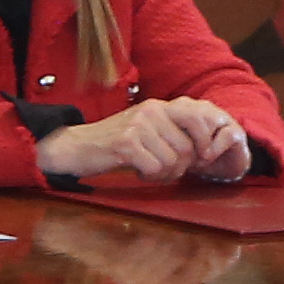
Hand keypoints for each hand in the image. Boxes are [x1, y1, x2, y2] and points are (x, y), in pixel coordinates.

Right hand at [44, 95, 250, 187]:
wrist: (77, 146)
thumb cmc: (115, 143)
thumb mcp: (146, 129)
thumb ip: (172, 133)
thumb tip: (205, 149)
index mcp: (159, 106)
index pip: (197, 118)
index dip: (206, 141)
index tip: (204, 158)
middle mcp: (151, 111)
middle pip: (187, 148)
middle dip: (179, 167)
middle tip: (161, 170)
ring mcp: (139, 126)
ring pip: (172, 162)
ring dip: (162, 174)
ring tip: (146, 169)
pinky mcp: (127, 143)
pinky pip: (155, 168)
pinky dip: (148, 176)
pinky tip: (136, 170)